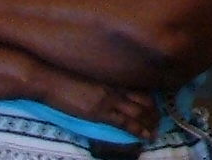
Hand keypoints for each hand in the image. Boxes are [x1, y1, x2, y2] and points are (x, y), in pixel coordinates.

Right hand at [34, 70, 159, 139]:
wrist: (51, 78)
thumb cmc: (65, 76)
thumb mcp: (90, 75)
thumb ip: (103, 81)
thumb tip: (107, 89)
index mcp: (114, 78)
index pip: (140, 88)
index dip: (151, 99)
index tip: (157, 107)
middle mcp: (117, 87)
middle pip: (145, 100)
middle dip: (154, 112)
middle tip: (160, 121)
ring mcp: (110, 99)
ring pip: (139, 111)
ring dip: (150, 123)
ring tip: (156, 131)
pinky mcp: (100, 112)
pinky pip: (125, 122)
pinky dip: (138, 130)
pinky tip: (146, 136)